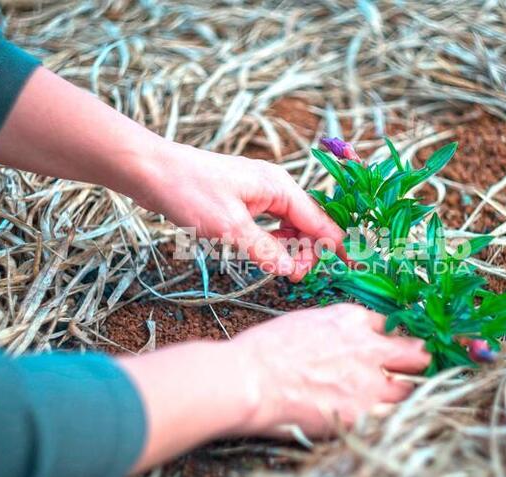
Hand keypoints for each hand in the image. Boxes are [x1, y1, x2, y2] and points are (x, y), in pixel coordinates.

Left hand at [134, 142, 343, 281]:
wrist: (153, 170)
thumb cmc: (190, 192)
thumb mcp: (230, 227)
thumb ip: (265, 251)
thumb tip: (293, 271)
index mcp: (280, 188)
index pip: (320, 221)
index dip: (336, 247)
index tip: (352, 270)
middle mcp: (276, 187)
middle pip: (308, 224)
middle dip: (309, 251)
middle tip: (296, 277)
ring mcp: (260, 193)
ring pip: (290, 225)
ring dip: (291, 248)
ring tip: (282, 269)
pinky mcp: (245, 200)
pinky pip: (271, 223)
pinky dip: (274, 241)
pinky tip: (265, 253)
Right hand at [230, 304, 430, 436]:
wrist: (250, 379)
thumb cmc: (265, 351)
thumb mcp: (306, 322)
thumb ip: (336, 330)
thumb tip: (345, 341)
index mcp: (351, 319)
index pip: (388, 325)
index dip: (388, 338)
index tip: (387, 348)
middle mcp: (368, 347)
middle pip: (414, 353)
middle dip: (415, 360)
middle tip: (412, 368)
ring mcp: (369, 382)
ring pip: (409, 388)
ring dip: (402, 392)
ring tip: (390, 398)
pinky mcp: (362, 413)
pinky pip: (391, 416)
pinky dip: (386, 417)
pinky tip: (375, 417)